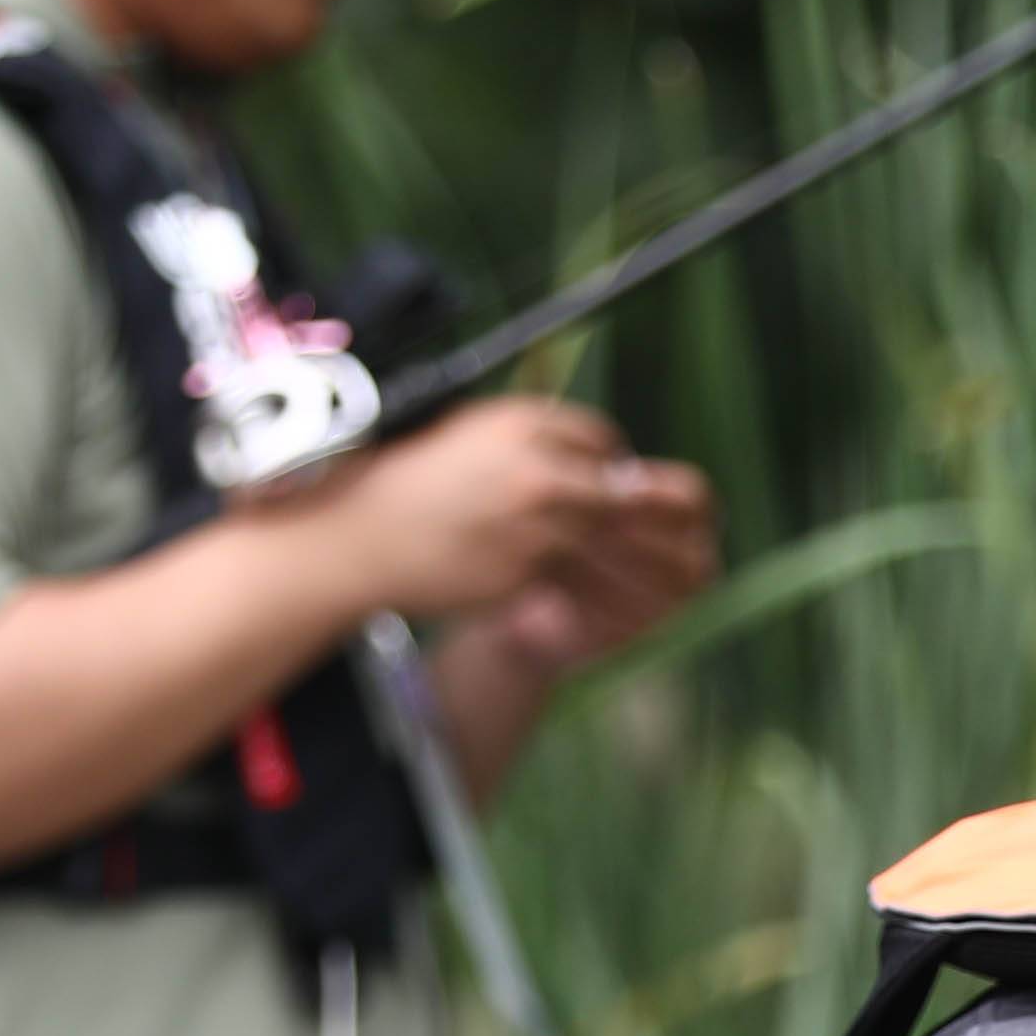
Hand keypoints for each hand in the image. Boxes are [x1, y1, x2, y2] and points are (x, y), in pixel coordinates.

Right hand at [305, 396, 716, 649]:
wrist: (358, 535)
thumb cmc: (408, 483)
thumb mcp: (471, 435)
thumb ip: (532, 441)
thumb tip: (592, 459)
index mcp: (524, 425)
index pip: (601, 442)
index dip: (612, 466)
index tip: (618, 484)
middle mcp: (537, 471)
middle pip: (620, 493)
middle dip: (646, 514)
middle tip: (676, 532)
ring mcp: (533, 526)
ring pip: (606, 547)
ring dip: (636, 564)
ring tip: (667, 582)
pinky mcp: (522, 574)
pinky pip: (574, 586)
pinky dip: (594, 598)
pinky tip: (608, 609)